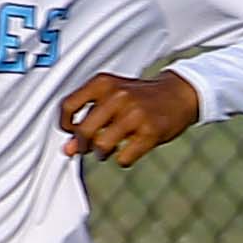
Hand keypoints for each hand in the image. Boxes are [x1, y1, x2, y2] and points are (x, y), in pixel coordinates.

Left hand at [58, 70, 199, 166]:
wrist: (178, 94)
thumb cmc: (140, 98)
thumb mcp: (111, 99)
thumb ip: (88, 118)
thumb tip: (68, 149)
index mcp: (104, 83)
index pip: (67, 106)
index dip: (65, 125)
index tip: (71, 131)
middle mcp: (117, 96)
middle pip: (83, 131)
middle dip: (83, 145)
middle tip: (90, 146)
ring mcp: (135, 114)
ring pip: (101, 146)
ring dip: (102, 153)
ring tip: (109, 148)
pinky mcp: (150, 132)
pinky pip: (123, 158)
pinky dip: (123, 159)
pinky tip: (129, 150)